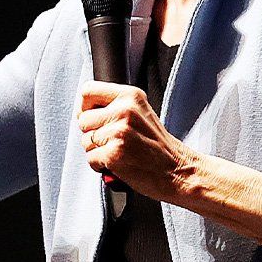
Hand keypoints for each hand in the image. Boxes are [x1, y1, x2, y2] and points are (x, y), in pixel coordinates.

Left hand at [77, 81, 195, 201]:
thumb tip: (84, 110)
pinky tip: (119, 164)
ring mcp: (119, 132)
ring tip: (119, 152)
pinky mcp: (114, 153)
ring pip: (85, 141)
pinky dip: (101, 166)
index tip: (92, 119)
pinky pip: (90, 159)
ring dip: (97, 151)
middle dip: (92, 134)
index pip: (87, 91)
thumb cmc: (158, 146)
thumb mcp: (140, 113)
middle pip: (83, 120)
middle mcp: (124, 110)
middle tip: (112, 141)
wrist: (178, 170)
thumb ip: (115, 106)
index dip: (84, 107)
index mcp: (130, 96)